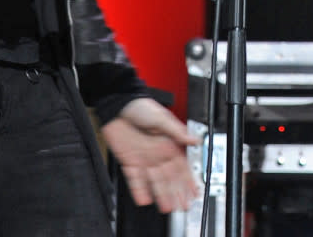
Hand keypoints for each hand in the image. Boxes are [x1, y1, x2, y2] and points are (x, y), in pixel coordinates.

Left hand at [100, 98, 199, 212]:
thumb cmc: (140, 106)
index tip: (194, 191)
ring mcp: (143, 158)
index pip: (181, 166)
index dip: (188, 180)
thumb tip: (195, 140)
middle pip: (168, 177)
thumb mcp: (161, 117)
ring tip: (167, 208)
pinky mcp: (129, 160)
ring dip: (161, 195)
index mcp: (168, 144)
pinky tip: (144, 200)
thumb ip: (177, 132)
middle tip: (183, 206)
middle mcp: (157, 153)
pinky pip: (134, 178)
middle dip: (176, 192)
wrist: (118, 105)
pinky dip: (139, 190)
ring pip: (154, 181)